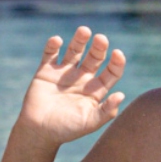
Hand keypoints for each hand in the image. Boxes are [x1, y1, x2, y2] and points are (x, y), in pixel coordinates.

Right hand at [18, 27, 126, 146]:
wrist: (39, 131)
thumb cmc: (67, 129)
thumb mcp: (90, 122)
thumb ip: (106, 111)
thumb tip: (121, 95)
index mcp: (95, 91)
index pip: (111, 73)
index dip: (116, 63)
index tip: (118, 54)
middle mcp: (82, 79)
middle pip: (94, 58)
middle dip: (99, 48)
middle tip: (101, 39)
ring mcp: (64, 74)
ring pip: (74, 51)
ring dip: (79, 40)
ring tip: (84, 30)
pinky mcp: (45, 72)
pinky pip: (50, 54)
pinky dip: (52, 46)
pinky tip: (57, 40)